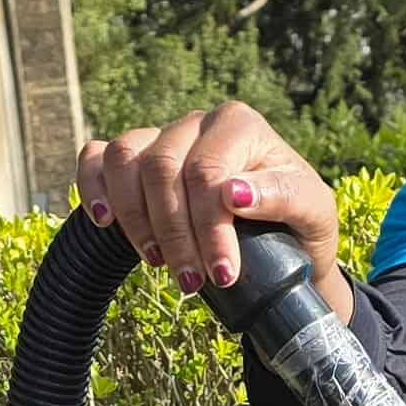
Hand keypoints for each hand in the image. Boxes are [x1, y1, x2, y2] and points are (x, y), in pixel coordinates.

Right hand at [75, 102, 347, 315]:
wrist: (281, 243)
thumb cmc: (298, 224)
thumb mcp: (313, 213)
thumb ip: (285, 196)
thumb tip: (234, 193)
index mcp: (240, 125)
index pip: (207, 171)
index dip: (209, 227)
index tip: (223, 274)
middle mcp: (197, 124)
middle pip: (162, 167)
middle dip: (173, 232)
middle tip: (191, 282)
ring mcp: (160, 137)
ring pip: (125, 160)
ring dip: (135, 219)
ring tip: (157, 262)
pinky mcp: (133, 160)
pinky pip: (96, 159)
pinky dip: (92, 187)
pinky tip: (105, 222)